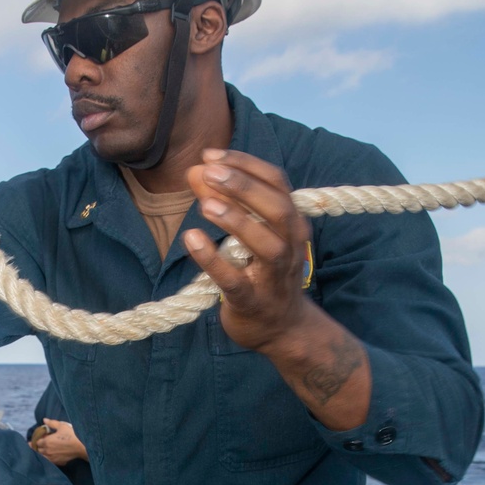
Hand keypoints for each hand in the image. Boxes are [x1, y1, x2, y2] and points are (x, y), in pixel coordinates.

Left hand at [34, 419, 88, 466]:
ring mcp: (52, 458)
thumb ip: (51, 423)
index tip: (40, 436)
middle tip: (41, 443)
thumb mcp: (62, 426)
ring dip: (42, 453)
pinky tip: (52, 455)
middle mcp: (47, 451)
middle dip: (38, 446)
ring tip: (45, 449)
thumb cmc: (71, 435)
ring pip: (43, 456)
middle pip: (38, 450)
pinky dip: (48, 458)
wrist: (81, 447)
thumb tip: (44, 420)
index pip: (36, 442)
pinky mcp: (58, 462)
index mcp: (46, 442)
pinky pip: (50, 461)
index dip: (38, 438)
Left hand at [184, 150, 313, 353]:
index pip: (277, 182)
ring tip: (206, 203)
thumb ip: (227, 201)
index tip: (212, 154)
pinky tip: (192, 238)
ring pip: (265, 244)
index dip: (245, 164)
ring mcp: (273, 276)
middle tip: (209, 171)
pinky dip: (212, 259)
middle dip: (243, 185)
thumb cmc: (264, 273)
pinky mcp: (251, 301)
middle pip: (277, 207)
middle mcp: (290, 246)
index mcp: (292, 223)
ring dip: (236, 219)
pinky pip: (233, 280)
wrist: (282, 329)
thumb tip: (198, 169)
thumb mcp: (251, 233)